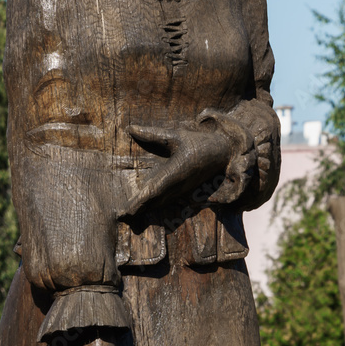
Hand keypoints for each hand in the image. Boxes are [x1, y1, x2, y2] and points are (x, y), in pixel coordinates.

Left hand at [120, 116, 240, 216]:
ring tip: (127, 215)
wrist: (224, 152)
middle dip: (138, 209)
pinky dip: (154, 204)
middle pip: (154, 201)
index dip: (139, 202)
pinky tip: (143, 207)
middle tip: (121, 216)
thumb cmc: (200, 142)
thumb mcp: (176, 135)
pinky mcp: (183, 189)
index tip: (126, 210)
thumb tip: (131, 129)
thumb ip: (153, 134)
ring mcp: (182, 189)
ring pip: (160, 202)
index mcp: (176, 172)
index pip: (154, 191)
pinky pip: (166, 199)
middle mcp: (178, 185)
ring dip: (145, 208)